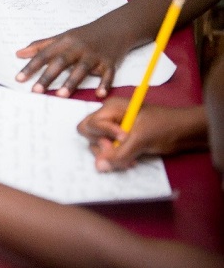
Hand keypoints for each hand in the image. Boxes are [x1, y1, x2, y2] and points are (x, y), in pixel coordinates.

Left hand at [15, 22, 125, 97]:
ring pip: (82, 69)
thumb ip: (40, 46)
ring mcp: (95, 55)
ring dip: (71, 82)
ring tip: (60, 95)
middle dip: (48, 76)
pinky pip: (108, 74)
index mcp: (65, 42)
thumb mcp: (62, 37)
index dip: (31, 66)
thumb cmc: (84, 35)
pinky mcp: (110, 63)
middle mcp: (78, 48)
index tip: (19, 79)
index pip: (44, 54)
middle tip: (36, 90)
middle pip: (61, 62)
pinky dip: (105, 84)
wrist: (115, 27)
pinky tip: (99, 94)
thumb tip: (19, 53)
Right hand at [77, 98, 205, 171]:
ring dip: (111, 155)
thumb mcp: (141, 139)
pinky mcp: (120, 141)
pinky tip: (131, 162)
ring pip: (98, 145)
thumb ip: (119, 153)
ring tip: (129, 160)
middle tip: (117, 150)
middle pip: (89, 134)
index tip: (124, 139)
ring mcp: (113, 129)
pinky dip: (117, 158)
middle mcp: (108, 117)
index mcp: (111, 108)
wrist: (186, 133)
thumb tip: (98, 167)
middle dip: (101, 146)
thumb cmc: (164, 127)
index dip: (104, 134)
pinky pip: (109, 152)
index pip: (91, 124)